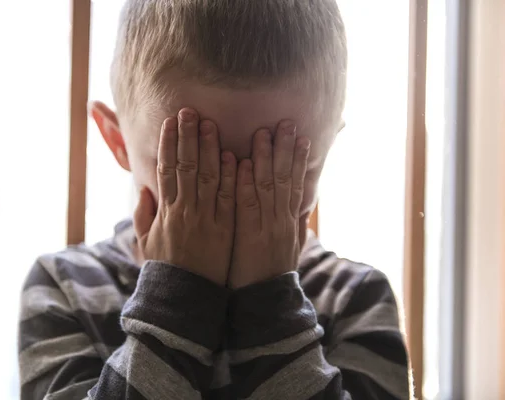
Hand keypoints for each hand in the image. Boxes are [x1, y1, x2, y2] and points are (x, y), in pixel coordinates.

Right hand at [133, 108, 237, 285]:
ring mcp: (205, 219)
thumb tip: (144, 190)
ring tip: (210, 123)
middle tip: (189, 111)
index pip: (165, 169)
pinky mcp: (225, 229)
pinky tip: (231, 155)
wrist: (186, 298)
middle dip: (187, 137)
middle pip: (186, 166)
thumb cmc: (167, 269)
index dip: (167, 144)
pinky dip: (230, 177)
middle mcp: (184, 211)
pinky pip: (228, 199)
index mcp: (165, 212)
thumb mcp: (148, 242)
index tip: (169, 122)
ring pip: (208, 177)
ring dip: (209, 148)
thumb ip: (144, 215)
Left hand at [228, 121, 310, 288]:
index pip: (296, 184)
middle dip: (285, 149)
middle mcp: (281, 220)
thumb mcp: (290, 250)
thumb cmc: (272, 275)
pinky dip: (245, 183)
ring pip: (267, 186)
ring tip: (264, 132)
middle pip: (284, 178)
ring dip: (265, 158)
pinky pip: (247, 205)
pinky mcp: (247, 235)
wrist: (263, 304)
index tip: (302, 136)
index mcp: (289, 222)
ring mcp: (265, 226)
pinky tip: (244, 162)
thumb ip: (295, 227)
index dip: (298, 159)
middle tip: (286, 123)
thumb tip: (301, 209)